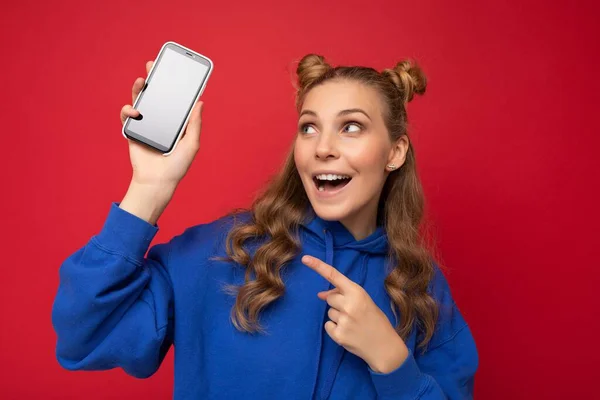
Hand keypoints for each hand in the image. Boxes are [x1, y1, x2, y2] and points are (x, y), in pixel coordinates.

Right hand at [119, 60, 204, 187]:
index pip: (175, 98)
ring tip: (142, 81)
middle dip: (154, 78)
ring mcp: (145, 124)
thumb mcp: (191, 144)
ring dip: (139, 88)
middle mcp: (160, 120)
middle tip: (153, 65)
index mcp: (176, 121)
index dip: (175, 84)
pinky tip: (135, 110)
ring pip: (141, 100)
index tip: (177, 69)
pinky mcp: (132, 131)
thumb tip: (200, 102)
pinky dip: (128, 109)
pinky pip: (127, 115)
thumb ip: (194, 123)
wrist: (157, 181)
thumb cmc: (177, 166)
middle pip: (156, 94)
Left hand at [302, 255, 409, 373]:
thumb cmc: (375, 320)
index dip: (318, 266)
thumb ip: (343, 295)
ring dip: (338, 316)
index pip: (334, 276)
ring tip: (353, 324)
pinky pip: (328, 325)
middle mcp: (349, 305)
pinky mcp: (338, 335)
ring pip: (329, 312)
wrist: (385, 347)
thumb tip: (320, 294)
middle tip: (353, 312)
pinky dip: (335, 328)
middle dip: (337, 302)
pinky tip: (349, 332)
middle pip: (329, 297)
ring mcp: (343, 321)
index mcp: (357, 293)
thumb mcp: (364, 301)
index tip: (305, 259)